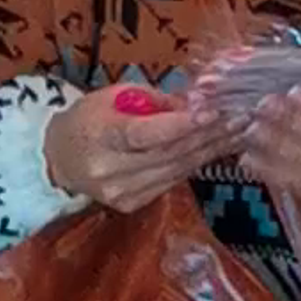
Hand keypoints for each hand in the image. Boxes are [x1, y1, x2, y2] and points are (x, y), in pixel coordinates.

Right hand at [43, 85, 226, 213]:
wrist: (60, 157)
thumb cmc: (89, 117)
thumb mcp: (114, 96)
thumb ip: (154, 101)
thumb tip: (195, 103)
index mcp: (101, 137)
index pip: (144, 135)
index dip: (179, 125)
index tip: (211, 111)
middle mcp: (110, 171)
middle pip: (167, 154)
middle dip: (207, 134)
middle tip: (240, 116)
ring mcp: (121, 193)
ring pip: (175, 170)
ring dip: (209, 150)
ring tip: (237, 130)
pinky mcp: (131, 205)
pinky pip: (171, 181)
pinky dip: (194, 163)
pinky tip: (215, 148)